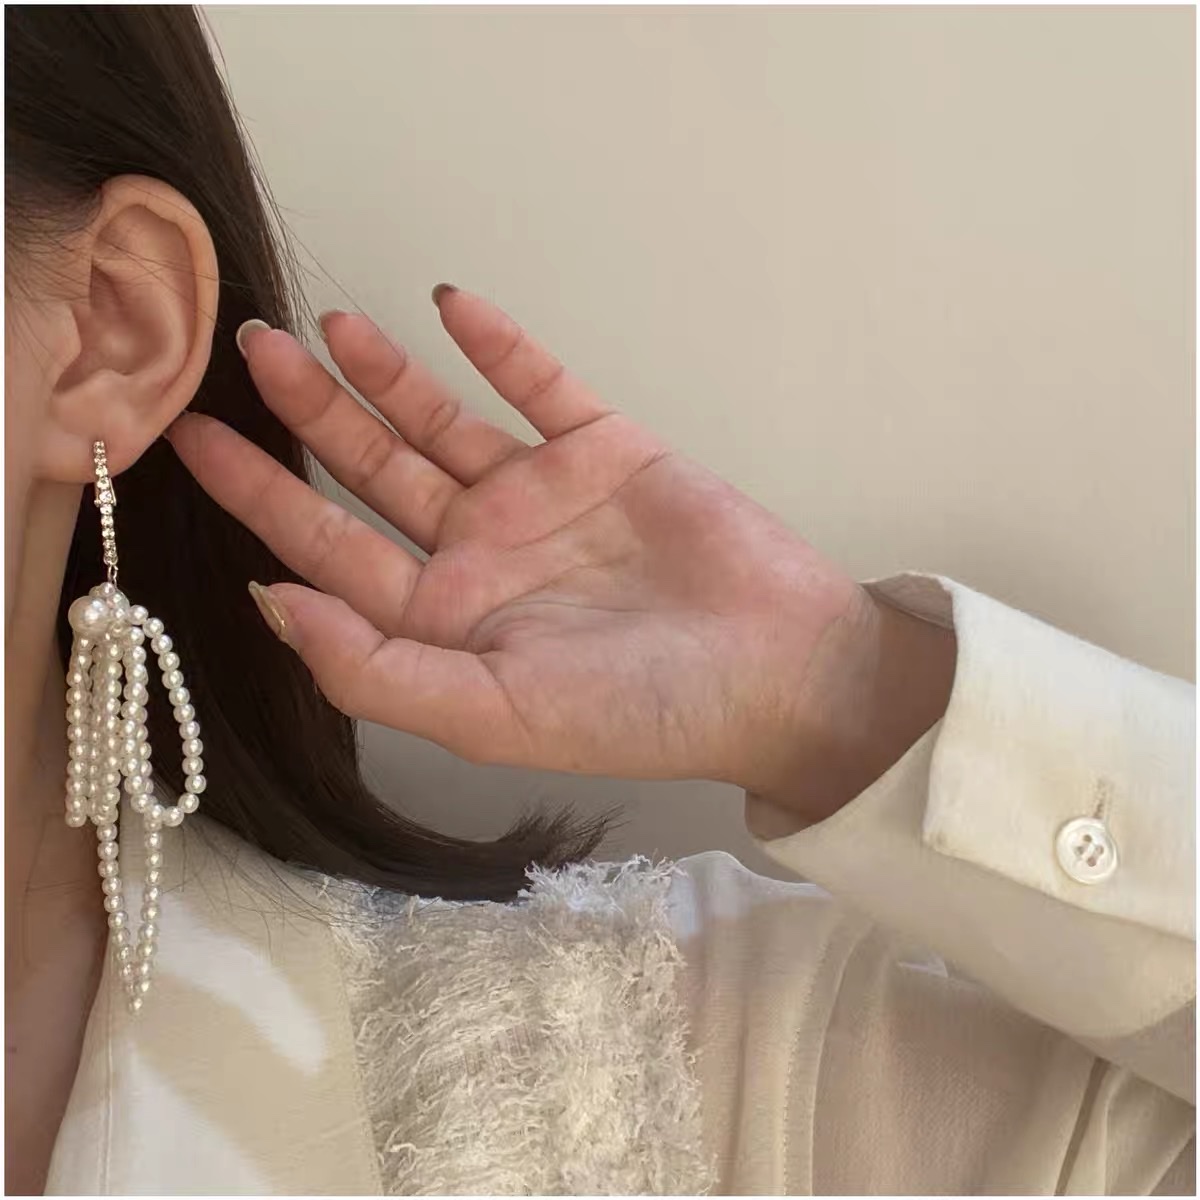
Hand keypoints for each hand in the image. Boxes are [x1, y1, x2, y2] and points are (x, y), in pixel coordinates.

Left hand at [168, 288, 952, 819]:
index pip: (329, 550)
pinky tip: (448, 306)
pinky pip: (539, 386)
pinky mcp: (605, 452)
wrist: (780, 670)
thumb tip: (269, 602)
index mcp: (446, 621)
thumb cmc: (640, 710)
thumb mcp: (492, 715)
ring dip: (386, 374)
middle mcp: (482, 555)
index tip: (193, 437)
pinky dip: (496, 346)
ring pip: (442, 422)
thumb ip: (374, 669)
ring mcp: (542, 498)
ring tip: (325, 323)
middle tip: (248, 349)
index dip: (260, 497)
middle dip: (309, 415)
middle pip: (373, 473)